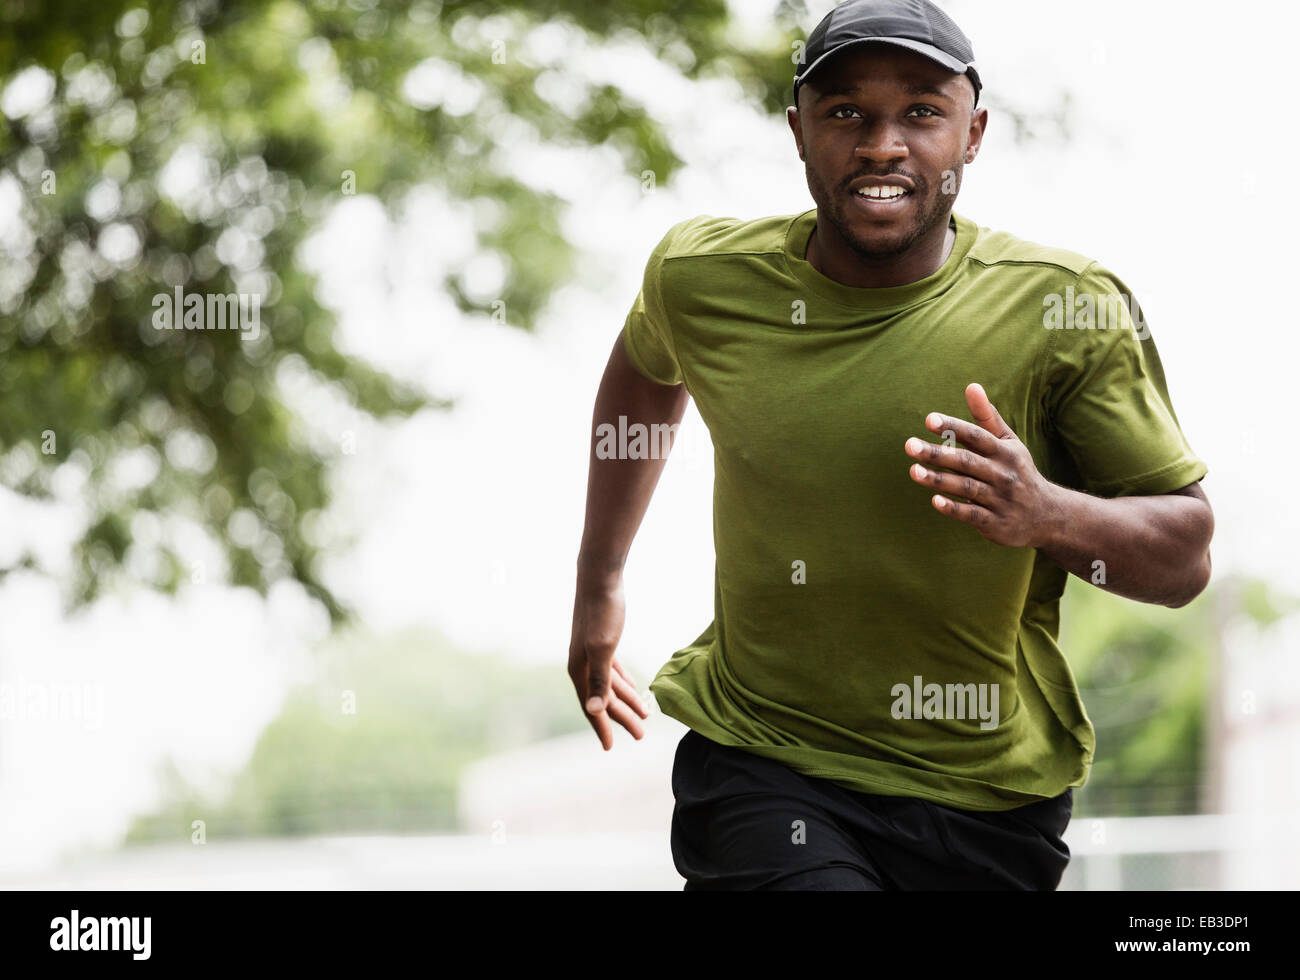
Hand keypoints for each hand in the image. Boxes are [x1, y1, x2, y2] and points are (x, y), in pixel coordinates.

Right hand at [567, 577, 648, 749]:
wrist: (600, 578)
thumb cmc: (602, 611)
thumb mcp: (603, 646)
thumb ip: (600, 679)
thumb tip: (594, 710)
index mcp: (580, 670)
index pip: (592, 707)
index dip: (602, 728)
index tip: (611, 748)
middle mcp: (583, 664)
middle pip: (603, 699)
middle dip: (621, 718)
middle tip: (641, 735)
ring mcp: (591, 653)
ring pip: (610, 685)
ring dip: (627, 701)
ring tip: (645, 716)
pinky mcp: (601, 641)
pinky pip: (612, 670)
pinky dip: (623, 682)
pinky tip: (634, 689)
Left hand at [904, 382, 1061, 548]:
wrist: (1046, 515)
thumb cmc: (1017, 470)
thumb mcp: (1008, 443)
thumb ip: (986, 417)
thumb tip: (971, 385)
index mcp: (1005, 452)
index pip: (977, 436)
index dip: (953, 427)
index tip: (929, 419)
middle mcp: (1003, 474)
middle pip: (967, 461)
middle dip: (937, 453)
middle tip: (909, 445)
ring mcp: (1000, 499)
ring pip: (966, 487)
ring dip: (939, 480)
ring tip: (913, 471)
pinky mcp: (995, 522)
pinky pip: (972, 514)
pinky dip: (954, 508)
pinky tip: (934, 500)